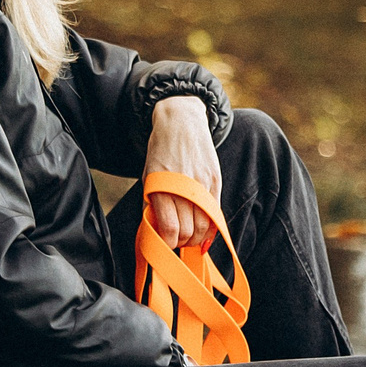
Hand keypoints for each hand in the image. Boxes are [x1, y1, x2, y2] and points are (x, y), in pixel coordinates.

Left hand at [143, 97, 223, 248]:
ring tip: (190, 237)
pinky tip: (205, 235)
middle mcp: (183, 185)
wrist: (181, 122)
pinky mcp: (215, 180)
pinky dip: (211, 229)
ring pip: (204, 225)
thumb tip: (158, 233)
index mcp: (161, 185)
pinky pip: (216, 213)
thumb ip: (153, 204)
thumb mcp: (149, 176)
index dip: (167, 243)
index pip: (169, 228)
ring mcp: (202, 183)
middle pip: (188, 230)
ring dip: (197, 238)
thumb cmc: (161, 152)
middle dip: (182, 242)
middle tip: (177, 241)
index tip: (165, 244)